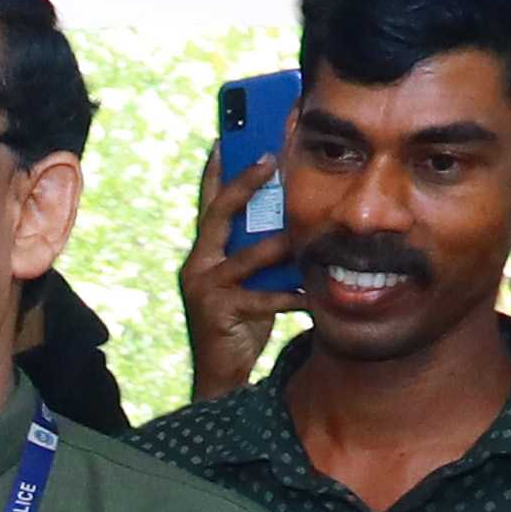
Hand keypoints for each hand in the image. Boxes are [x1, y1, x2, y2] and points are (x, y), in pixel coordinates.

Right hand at [176, 138, 285, 404]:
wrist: (222, 375)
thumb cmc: (240, 322)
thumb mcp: (247, 279)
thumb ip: (258, 252)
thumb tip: (293, 222)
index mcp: (203, 252)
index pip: (208, 201)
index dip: (216, 168)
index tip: (227, 135)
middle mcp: (197, 264)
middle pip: (219, 213)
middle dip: (244, 184)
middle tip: (269, 159)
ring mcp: (204, 288)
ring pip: (246, 256)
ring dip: (278, 245)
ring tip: (302, 232)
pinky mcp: (219, 312)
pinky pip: (263, 297)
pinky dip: (292, 294)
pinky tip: (313, 291)